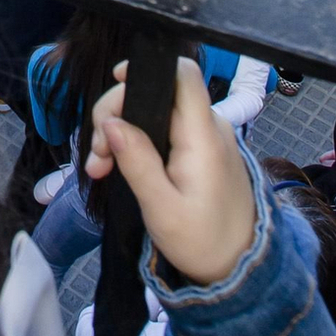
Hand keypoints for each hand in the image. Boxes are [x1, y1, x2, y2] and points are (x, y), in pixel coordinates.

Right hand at [83, 56, 257, 285]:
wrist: (239, 268)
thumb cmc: (203, 242)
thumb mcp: (162, 209)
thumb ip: (137, 162)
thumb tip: (112, 123)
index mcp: (203, 137)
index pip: (184, 75)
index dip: (149, 68)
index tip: (117, 81)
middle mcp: (208, 128)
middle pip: (158, 92)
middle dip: (118, 113)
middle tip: (96, 155)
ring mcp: (205, 137)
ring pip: (156, 112)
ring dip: (122, 132)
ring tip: (100, 167)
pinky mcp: (200, 150)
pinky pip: (165, 130)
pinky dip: (138, 143)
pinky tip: (116, 166)